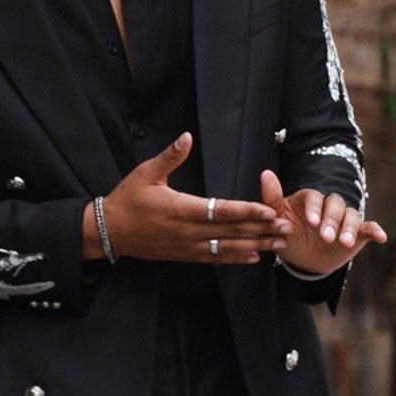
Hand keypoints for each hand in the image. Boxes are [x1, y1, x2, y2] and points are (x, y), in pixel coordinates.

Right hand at [85, 134, 291, 263]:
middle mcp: (187, 232)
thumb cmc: (127, 200)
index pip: (220, 211)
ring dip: (255, 246)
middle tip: (286, 228)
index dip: (246, 211)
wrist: (109, 232)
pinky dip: (235, 258)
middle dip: (261, 230)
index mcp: (180, 209)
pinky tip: (253, 257)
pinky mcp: (184, 255)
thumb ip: (170, 156)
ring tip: (278, 243)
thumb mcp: (145, 173)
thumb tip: (187, 137)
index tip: (268, 210)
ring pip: (227, 248)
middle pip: (231, 232)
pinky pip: (214, 258)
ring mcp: (187, 246)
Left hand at [260, 169, 387, 276]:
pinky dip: (375, 231)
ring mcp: (344, 219)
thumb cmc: (288, 234)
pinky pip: (367, 229)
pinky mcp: (356, 233)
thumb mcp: (278, 220)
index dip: (315, 208)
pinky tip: (381, 236)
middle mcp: (329, 206)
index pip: (315, 197)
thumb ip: (272, 199)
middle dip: (332, 220)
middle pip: (335, 205)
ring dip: (349, 228)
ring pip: (351, 216)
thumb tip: (265, 173)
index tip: (312, 221)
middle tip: (326, 236)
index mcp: (310, 200)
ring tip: (344, 242)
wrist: (302, 260)